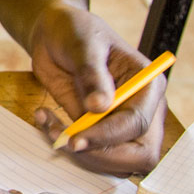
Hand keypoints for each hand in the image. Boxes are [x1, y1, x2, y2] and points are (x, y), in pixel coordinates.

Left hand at [27, 4, 165, 175]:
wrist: (55, 35)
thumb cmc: (74, 32)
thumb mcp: (83, 45)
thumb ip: (92, 74)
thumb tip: (101, 107)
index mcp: (148, 85)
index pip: (137, 123)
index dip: (108, 136)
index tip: (76, 139)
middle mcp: (141, 109)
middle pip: (139, 154)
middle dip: (101, 155)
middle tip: (65, 141)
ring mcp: (122, 123)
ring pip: (116, 161)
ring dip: (81, 154)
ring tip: (49, 123)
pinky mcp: (100, 130)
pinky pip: (92, 153)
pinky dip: (67, 144)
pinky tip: (46, 120)